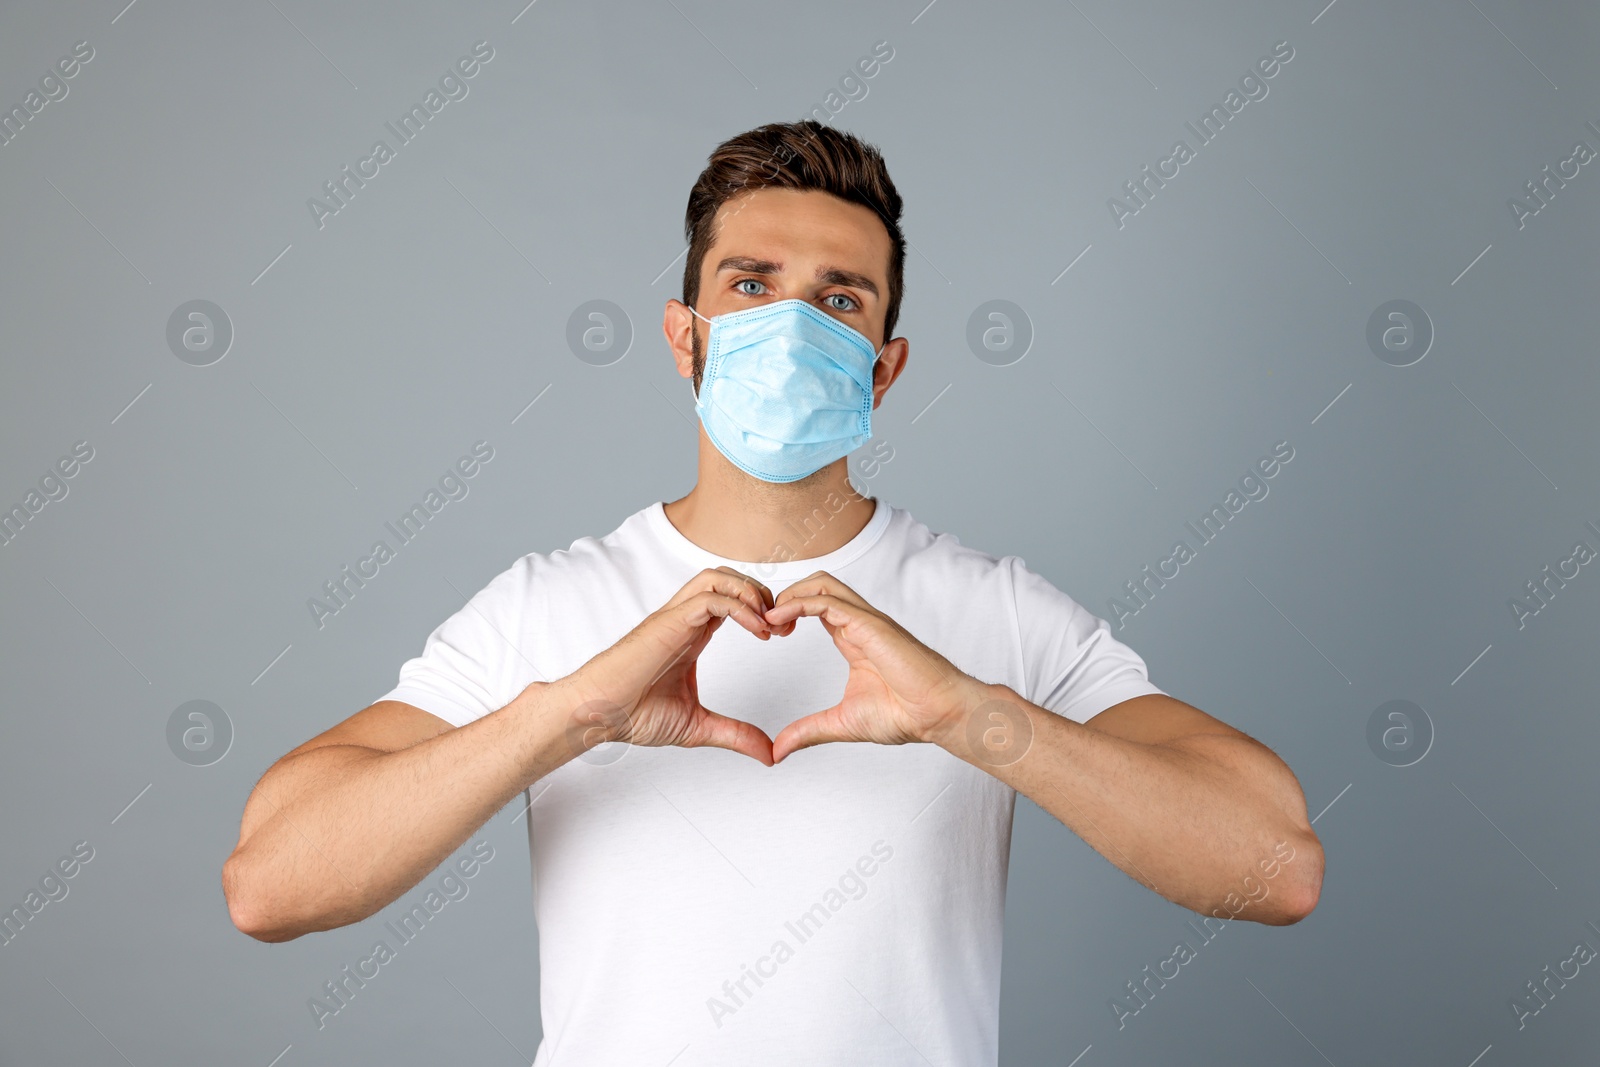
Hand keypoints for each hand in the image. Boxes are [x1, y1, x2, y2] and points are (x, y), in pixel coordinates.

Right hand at [558, 567, 776, 765]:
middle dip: (761, 594)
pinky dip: (739, 607)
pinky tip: (755, 630)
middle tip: (781, 625)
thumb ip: (734, 734)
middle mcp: (684, 619)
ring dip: (750, 592)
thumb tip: (768, 754)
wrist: (596, 714)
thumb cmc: (632, 714)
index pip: (731, 599)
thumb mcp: (698, 727)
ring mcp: (675, 618)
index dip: (761, 609)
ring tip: (767, 624)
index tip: (780, 635)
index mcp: (692, 634)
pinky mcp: (667, 623)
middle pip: (728, 578)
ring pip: (717, 577)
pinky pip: (710, 598)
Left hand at [762, 572, 987, 762]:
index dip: (786, 611)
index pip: (815, 605)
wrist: (938, 715)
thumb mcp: (842, 723)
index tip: (767, 633)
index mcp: (853, 638)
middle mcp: (859, 623)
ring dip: (789, 595)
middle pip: (816, 584)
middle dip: (784, 595)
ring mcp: (866, 620)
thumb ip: (809, 731)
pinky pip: (828, 601)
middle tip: (763, 623)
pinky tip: (779, 620)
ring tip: (767, 619)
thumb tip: (778, 750)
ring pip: (821, 584)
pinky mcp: (870, 625)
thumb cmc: (905, 714)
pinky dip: (798, 604)